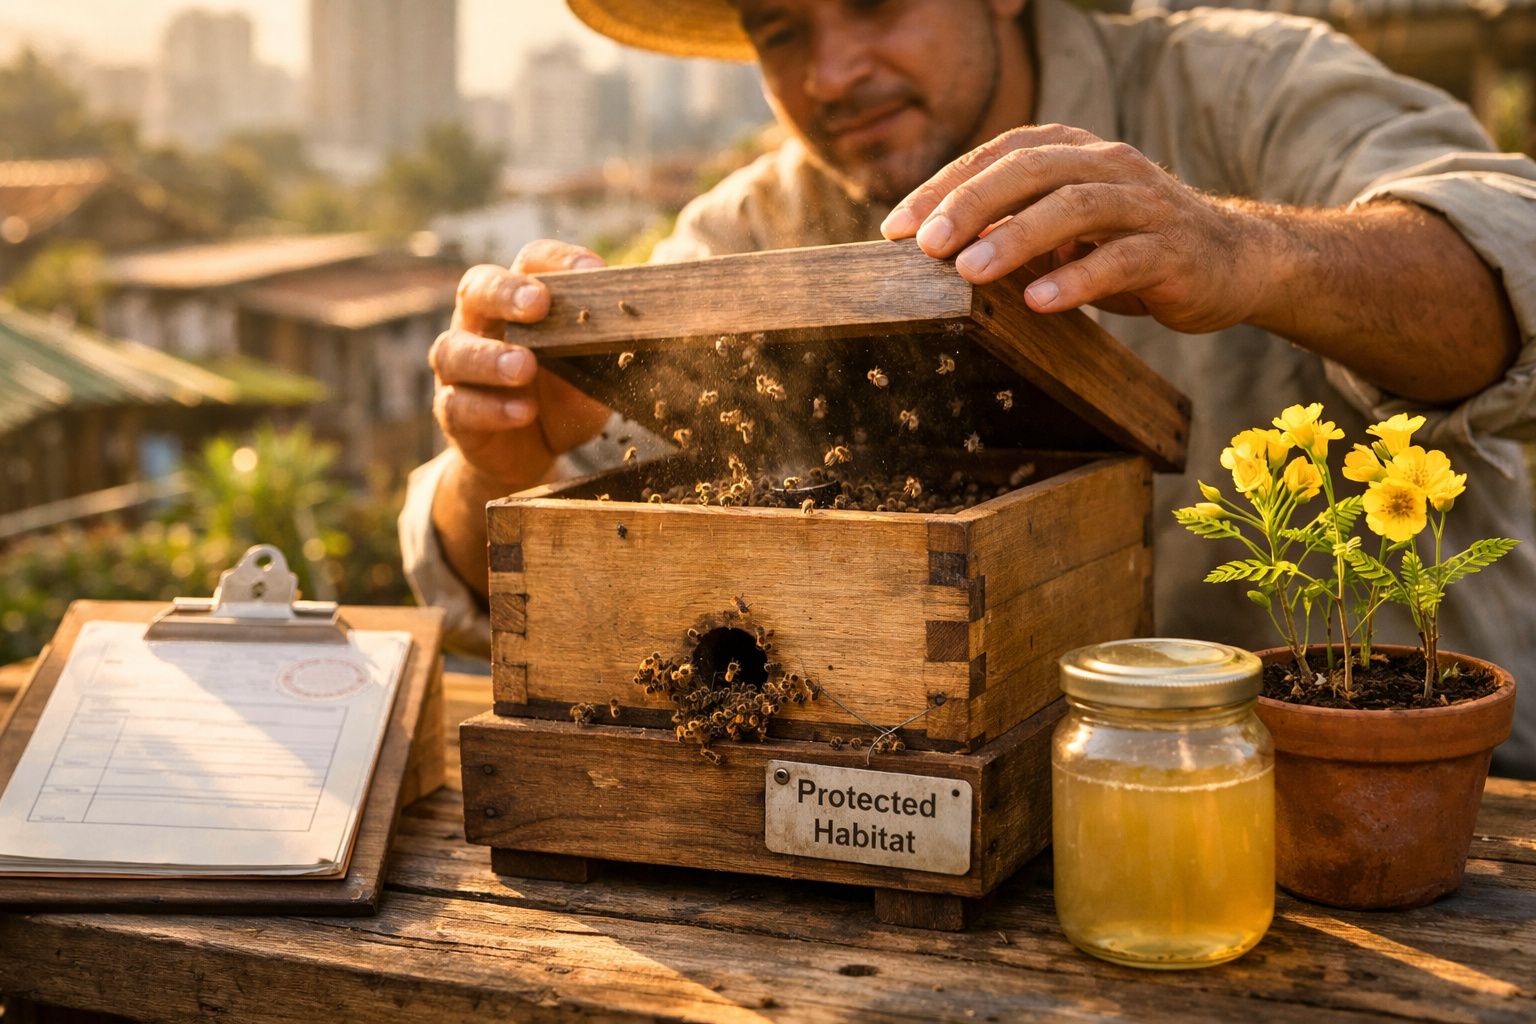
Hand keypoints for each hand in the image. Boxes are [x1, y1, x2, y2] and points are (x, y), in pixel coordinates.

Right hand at [431, 240, 612, 491]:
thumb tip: (642, 337)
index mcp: (519, 302)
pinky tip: (523, 412)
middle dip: (506, 293)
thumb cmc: (562, 402)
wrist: (531, 457)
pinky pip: (459, 405)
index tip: (593, 271)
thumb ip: (603, 356)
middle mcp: (481, 323)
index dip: (559, 261)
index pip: (532, 262)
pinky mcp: (452, 410)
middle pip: (478, 288)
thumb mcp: (592, 379)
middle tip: (538, 305)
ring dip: (490, 356)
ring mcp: (459, 367)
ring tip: (523, 367)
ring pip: (455, 349)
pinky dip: (492, 408)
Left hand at [880, 124, 1275, 334]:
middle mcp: (1108, 166)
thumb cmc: (1128, 246)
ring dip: (1017, 238)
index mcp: (1074, 151)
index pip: (998, 155)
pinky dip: (1077, 280)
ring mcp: (1144, 205)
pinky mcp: (1173, 250)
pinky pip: (1121, 259)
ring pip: (1074, 207)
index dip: (943, 186)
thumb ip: (1009, 228)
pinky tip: (1039, 303)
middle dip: (971, 203)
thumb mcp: (1063, 232)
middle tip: (925, 245)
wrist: (1232, 262)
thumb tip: (929, 250)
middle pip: (1031, 169)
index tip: (894, 229)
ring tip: (970, 273)